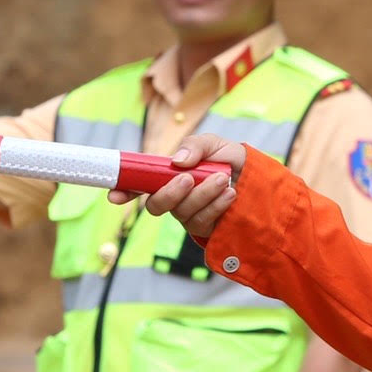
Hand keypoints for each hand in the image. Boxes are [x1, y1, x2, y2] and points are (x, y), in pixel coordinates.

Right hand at [110, 132, 246, 240]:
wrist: (257, 176)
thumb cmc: (229, 159)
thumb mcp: (213, 143)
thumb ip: (195, 146)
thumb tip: (177, 162)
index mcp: (167, 175)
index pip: (139, 184)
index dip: (123, 191)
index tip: (114, 196)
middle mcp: (173, 197)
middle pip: (155, 205)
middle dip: (169, 193)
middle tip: (188, 178)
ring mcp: (187, 214)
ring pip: (182, 212)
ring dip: (202, 194)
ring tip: (223, 178)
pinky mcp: (204, 227)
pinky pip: (201, 222)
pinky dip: (215, 205)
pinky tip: (229, 194)